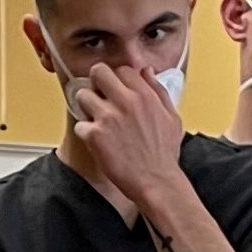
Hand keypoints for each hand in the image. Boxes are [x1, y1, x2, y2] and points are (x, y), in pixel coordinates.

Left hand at [67, 60, 185, 203]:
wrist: (156, 181)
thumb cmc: (164, 153)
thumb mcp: (171, 117)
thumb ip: (158, 91)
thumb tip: (147, 71)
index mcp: (145, 95)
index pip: (122, 70)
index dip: (117, 79)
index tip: (116, 90)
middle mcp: (126, 102)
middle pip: (98, 72)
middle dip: (96, 83)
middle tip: (98, 97)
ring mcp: (108, 117)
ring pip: (82, 95)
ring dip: (86, 106)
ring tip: (95, 120)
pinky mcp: (95, 135)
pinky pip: (80, 124)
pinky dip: (85, 133)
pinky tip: (96, 141)